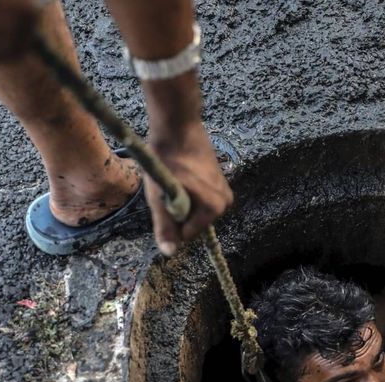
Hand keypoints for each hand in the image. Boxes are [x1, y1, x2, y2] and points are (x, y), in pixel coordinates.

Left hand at [146, 122, 232, 255]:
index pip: (186, 234)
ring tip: (175, 179)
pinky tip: (183, 174)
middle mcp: (225, 202)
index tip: (165, 197)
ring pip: (196, 210)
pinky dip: (189, 191)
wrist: (177, 126)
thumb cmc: (166, 160)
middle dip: (178, 210)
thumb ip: (165, 226)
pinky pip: (201, 198)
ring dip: (182, 200)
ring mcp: (225, 190)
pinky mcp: (221, 180)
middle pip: (194, 222)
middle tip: (169, 187)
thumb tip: (169, 253)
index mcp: (214, 209)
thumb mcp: (159, 196)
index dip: (170, 219)